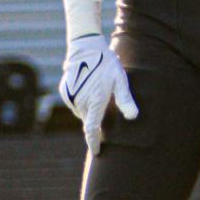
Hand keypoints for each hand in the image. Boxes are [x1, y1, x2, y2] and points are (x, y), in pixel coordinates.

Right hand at [60, 36, 137, 155]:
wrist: (85, 47)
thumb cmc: (106, 63)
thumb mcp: (120, 79)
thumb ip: (125, 99)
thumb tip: (133, 117)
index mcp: (94, 102)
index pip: (91, 129)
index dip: (94, 142)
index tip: (97, 152)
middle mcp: (79, 102)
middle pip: (88, 121)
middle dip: (95, 123)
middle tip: (106, 113)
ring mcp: (70, 97)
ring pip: (82, 112)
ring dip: (89, 110)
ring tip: (99, 95)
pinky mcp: (65, 91)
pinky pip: (75, 103)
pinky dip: (82, 102)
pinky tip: (90, 90)